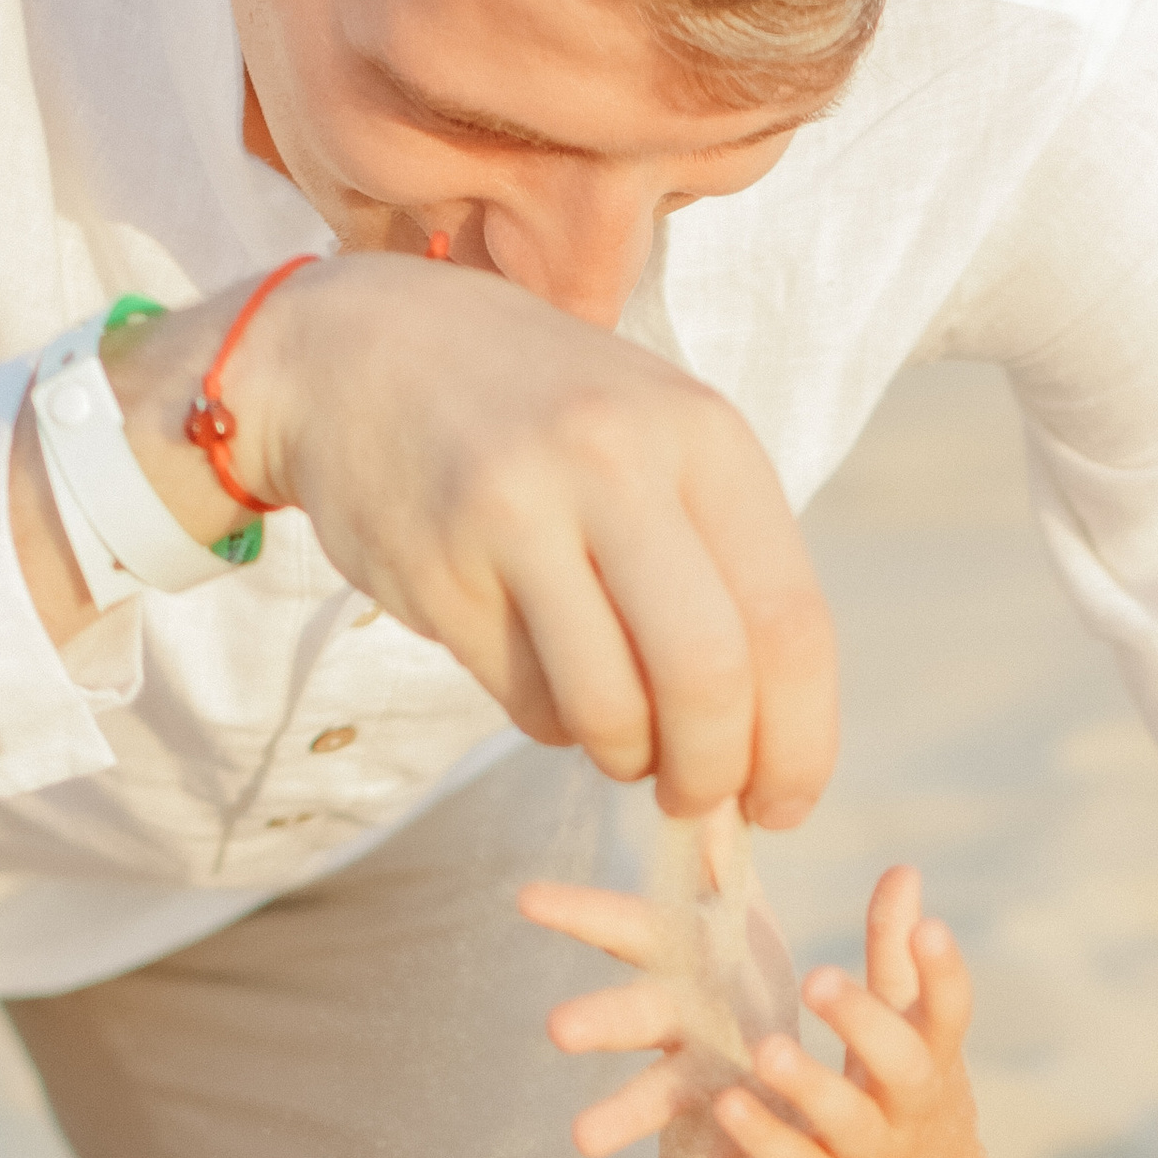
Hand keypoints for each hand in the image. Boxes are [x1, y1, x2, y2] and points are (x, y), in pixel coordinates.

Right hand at [107, 258, 838, 824]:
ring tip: (621, 741)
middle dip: (714, 773)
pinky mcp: (440, 571)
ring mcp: (519, 513)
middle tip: (699, 802)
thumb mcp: (658, 445)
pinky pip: (528, 705)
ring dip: (627, 758)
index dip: (799, 742)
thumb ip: (726, 574)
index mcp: (700, 435)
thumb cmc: (542, 421)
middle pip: (709, 676)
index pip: (791, 623)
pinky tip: (544, 674)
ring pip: (613, 709)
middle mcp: (615, 462)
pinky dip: (554, 725)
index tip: (783, 804)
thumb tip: (774, 752)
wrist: (358, 353)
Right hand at [525, 838, 805, 1157]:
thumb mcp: (738, 903)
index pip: (626, 927)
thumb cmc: (744, 960)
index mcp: (684, 958)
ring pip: (659, 1097)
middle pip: (634, 1015)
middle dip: (600, 1020)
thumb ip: (719, 852)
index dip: (580, 913)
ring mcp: (703, 1077)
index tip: (527, 900)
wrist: (784, 1039)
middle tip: (559, 1029)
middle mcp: (680, 1019)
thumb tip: (705, 783)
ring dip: (623, 1117)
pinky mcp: (738, 1125)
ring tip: (582, 1143)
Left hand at [703, 867, 988, 1157]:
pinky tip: (728, 1106)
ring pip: (848, 1123)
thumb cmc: (906, 1102)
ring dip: (807, 1087)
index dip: (943, 972)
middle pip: (903, 1067)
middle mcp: (912, 1110)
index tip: (930, 926)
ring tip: (765, 1049)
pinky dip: (764, 1141)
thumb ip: (896, 958)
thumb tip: (904, 870)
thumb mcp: (910, 1034)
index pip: (950, 1013)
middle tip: (815, 978)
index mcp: (935, 1060)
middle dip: (864, 1023)